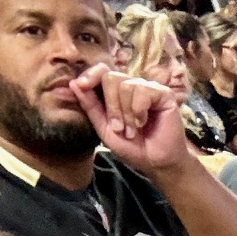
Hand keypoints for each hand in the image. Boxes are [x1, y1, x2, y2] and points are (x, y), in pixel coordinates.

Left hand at [68, 64, 190, 177]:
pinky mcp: (163, 93)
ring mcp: (147, 88)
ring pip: (125, 85)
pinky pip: (142, 91)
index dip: (90, 75)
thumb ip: (90, 107)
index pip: (101, 71)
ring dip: (126, 113)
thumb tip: (73, 84)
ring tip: (134, 130)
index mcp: (116, 93)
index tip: (80, 85)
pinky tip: (144, 122)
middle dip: (111, 106)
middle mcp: (131, 86)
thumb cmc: (133, 148)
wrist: (157, 163)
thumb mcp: (105, 130)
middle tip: (120, 129)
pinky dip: (139, 110)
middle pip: (110, 77)